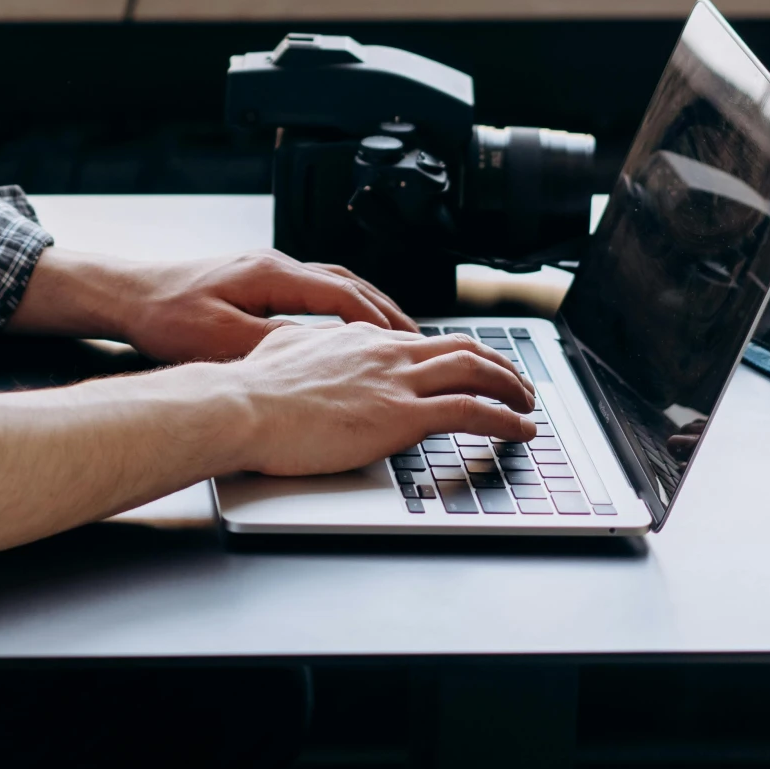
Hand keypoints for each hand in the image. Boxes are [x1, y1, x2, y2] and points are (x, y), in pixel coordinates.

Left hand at [7, 246, 415, 362]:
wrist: (126, 296)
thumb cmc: (163, 315)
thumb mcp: (220, 339)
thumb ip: (272, 347)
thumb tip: (317, 359)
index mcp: (271, 274)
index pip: (342, 295)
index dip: (379, 321)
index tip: (407, 344)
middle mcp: (273, 265)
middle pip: (347, 284)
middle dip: (385, 312)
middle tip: (417, 341)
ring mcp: (264, 271)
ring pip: (332, 284)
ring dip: (364, 308)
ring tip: (393, 336)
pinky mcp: (253, 282)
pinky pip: (312, 291)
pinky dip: (338, 309)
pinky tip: (345, 330)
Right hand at [229, 321, 537, 474]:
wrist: (242, 407)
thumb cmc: (251, 390)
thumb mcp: (280, 351)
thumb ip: (300, 346)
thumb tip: (298, 345)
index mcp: (359, 338)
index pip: (423, 340)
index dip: (456, 354)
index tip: (470, 368)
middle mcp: (385, 351)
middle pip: (462, 348)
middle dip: (498, 364)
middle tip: (515, 383)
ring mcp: (396, 381)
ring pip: (476, 371)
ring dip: (511, 388)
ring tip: (527, 405)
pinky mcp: (402, 415)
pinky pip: (471, 411)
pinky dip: (505, 418)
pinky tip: (520, 430)